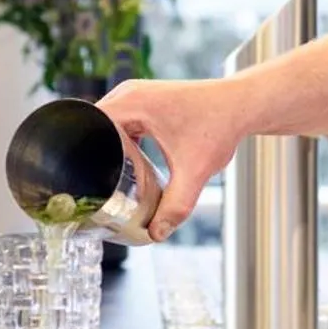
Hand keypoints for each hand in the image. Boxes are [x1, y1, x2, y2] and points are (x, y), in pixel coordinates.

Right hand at [98, 77, 247, 240]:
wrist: (241, 106)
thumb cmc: (220, 127)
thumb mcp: (195, 172)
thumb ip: (176, 206)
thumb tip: (156, 234)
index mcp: (132, 103)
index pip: (90, 128)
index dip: (86, 156)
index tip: (89, 184)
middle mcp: (128, 94)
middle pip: (93, 129)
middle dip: (95, 158)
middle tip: (97, 188)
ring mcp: (134, 96)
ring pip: (106, 127)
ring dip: (107, 151)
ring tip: (109, 180)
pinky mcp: (143, 102)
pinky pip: (119, 124)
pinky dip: (120, 144)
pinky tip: (127, 166)